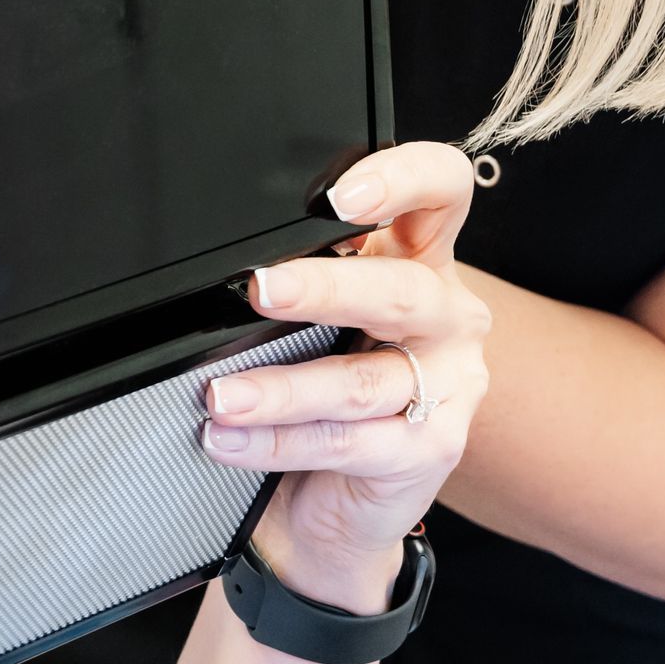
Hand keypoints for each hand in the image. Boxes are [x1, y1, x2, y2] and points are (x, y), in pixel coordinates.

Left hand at [200, 141, 491, 610]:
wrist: (351, 484)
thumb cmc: (329, 364)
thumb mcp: (318, 303)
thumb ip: (296, 268)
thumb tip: (217, 262)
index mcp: (420, 254)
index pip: (441, 190)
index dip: (403, 179)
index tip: (339, 196)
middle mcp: (446, 314)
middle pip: (400, 291)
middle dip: (324, 289)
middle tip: (262, 289)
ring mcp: (447, 385)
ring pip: (362, 383)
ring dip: (281, 389)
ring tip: (221, 395)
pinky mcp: (429, 450)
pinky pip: (347, 443)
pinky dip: (277, 441)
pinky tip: (229, 437)